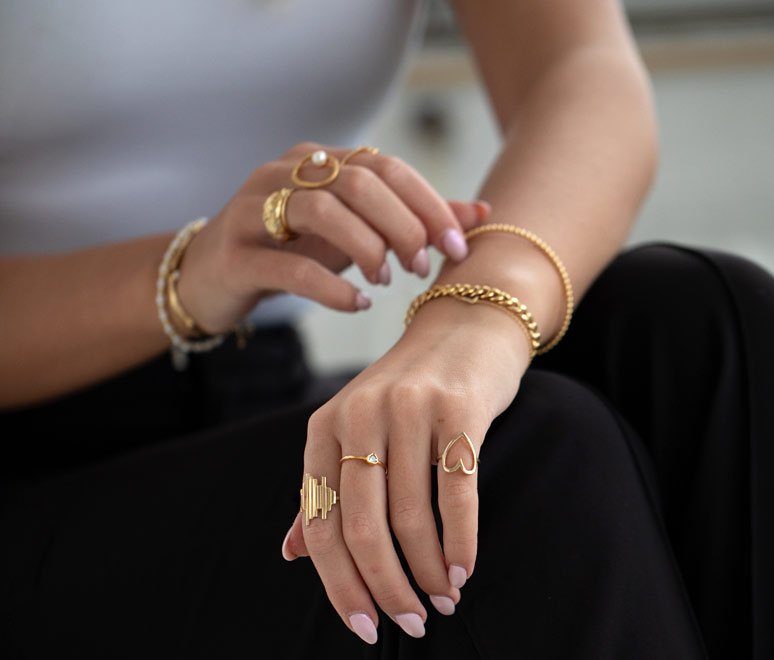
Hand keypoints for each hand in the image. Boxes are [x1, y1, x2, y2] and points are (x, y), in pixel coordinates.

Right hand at [175, 141, 488, 332]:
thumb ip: (413, 219)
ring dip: (368, 248)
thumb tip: (482, 213)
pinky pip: (291, 267)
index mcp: (320, 161)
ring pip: (323, 211)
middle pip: (359, 183)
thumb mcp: (356, 231)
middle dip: (404, 225)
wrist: (211, 277)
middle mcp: (285, 173)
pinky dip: (332, 288)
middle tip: (421, 267)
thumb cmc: (291, 251)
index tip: (458, 245)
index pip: (386, 166)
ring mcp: (255, 210)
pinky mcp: (236, 254)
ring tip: (386, 281)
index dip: (429, 204)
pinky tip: (357, 304)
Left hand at [281, 293, 530, 643]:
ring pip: (411, 517)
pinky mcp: (458, 409)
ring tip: (443, 599)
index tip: (365, 628)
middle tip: (412, 623)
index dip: (340, 586)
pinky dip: (460, 542)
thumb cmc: (406, 393)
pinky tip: (462, 570)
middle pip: (363, 528)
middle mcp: (360, 416)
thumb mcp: (352, 432)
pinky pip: (457, 492)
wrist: (463, 328)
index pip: (321, 524)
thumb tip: (291, 554)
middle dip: (387, 590)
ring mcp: (409, 410)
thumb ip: (323, 490)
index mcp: (323, 428)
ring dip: (427, 572)